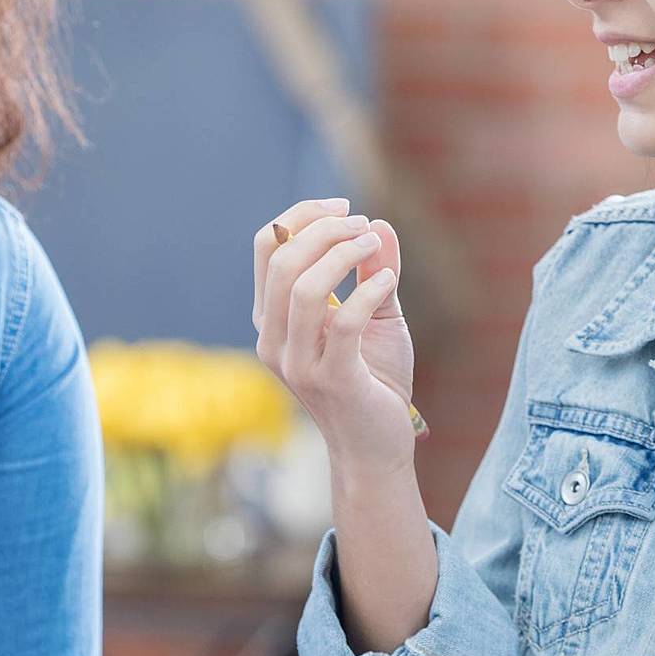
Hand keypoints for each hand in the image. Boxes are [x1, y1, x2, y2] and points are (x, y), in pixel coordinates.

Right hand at [253, 199, 415, 470]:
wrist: (376, 447)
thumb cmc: (373, 380)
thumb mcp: (376, 316)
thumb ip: (373, 272)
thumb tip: (379, 224)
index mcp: (272, 320)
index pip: (266, 247)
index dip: (301, 216)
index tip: (344, 208)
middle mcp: (273, 339)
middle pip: (282, 260)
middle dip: (325, 229)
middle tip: (363, 225)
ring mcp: (298, 363)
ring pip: (304, 288)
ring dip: (343, 254)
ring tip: (374, 245)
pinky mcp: (332, 380)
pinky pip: (344, 323)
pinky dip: (368, 292)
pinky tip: (388, 282)